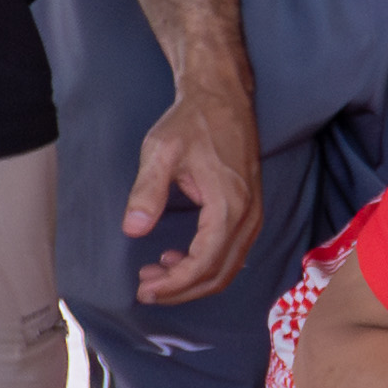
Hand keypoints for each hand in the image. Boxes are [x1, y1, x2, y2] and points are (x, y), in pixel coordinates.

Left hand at [123, 81, 261, 305]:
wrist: (224, 97)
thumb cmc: (193, 121)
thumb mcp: (161, 151)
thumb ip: (147, 191)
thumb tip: (134, 229)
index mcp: (229, 204)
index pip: (204, 263)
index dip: (175, 284)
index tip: (144, 288)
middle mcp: (248, 215)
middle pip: (219, 274)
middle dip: (181, 289)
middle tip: (145, 287)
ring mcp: (254, 214)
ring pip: (228, 268)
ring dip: (193, 280)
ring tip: (156, 273)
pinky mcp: (250, 211)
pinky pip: (233, 253)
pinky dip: (207, 266)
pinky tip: (178, 258)